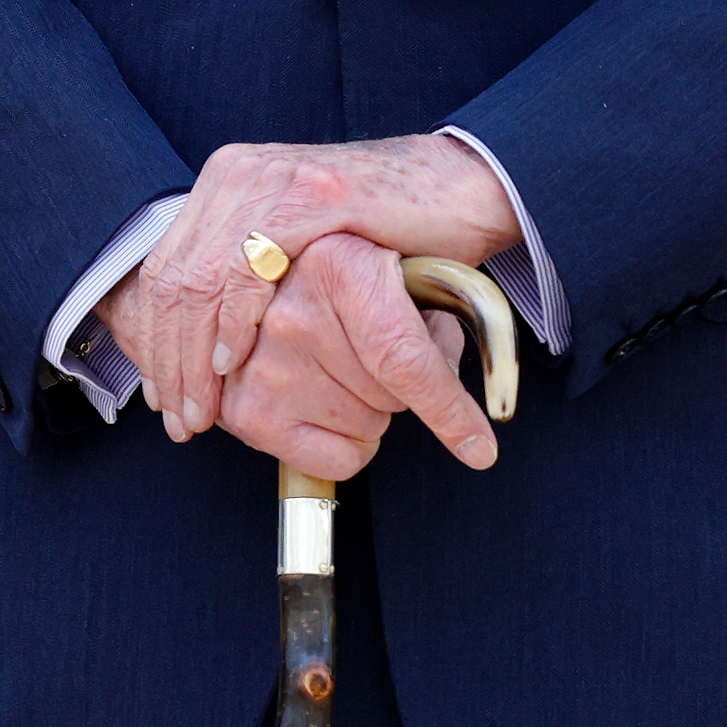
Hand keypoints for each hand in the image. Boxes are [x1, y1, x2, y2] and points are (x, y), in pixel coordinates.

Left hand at [113, 133, 515, 447]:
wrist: (463, 186)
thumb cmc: (391, 228)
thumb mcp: (304, 248)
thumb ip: (255, 273)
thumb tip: (209, 341)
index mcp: (229, 183)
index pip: (164, 270)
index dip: (154, 340)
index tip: (162, 398)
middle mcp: (239, 175)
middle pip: (172, 279)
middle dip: (167, 358)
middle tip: (180, 418)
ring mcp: (274, 180)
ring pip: (199, 279)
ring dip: (193, 355)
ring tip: (204, 408)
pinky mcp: (311, 195)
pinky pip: (249, 267)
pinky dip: (234, 322)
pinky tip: (235, 363)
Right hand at [201, 234, 495, 480]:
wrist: (264, 283)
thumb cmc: (344, 279)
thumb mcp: (400, 273)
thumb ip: (436, 319)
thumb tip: (449, 390)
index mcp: (338, 267)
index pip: (403, 359)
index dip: (449, 410)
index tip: (480, 449)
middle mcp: (292, 316)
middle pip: (390, 398)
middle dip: (399, 387)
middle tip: (373, 354)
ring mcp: (263, 367)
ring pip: (367, 428)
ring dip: (369, 411)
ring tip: (343, 371)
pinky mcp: (247, 412)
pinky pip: (336, 459)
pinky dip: (345, 443)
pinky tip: (326, 404)